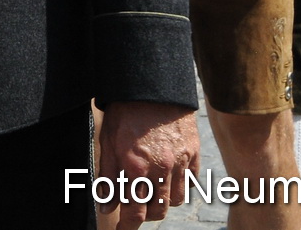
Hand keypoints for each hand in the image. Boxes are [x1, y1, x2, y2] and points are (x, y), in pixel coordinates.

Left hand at [97, 102, 198, 227]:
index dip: (128, 227)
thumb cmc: (124, 111)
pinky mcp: (194, 152)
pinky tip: (169, 179)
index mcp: (136, 168)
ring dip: (162, 202)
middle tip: (135, 208)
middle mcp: (161, 169)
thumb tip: (106, 206)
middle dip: (144, 215)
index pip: (135, 213)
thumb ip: (108, 177)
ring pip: (176, 200)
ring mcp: (181, 162)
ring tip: (151, 192)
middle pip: (157, 211)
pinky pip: (191, 182)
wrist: (151, 85)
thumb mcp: (108, 142)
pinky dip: (181, 186)